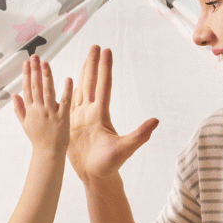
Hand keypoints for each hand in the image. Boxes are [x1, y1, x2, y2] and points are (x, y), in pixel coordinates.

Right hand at [13, 55, 72, 152]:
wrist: (47, 153)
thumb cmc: (37, 138)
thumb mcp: (25, 124)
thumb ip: (19, 108)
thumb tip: (13, 94)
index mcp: (30, 110)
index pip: (27, 88)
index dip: (26, 75)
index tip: (26, 62)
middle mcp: (39, 110)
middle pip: (36, 87)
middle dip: (35, 70)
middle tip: (35, 56)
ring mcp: (51, 113)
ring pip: (48, 91)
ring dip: (46, 76)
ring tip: (46, 63)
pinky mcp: (63, 118)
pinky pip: (65, 102)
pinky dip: (66, 91)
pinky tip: (68, 79)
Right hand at [68, 46, 157, 181]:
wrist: (95, 176)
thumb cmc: (109, 165)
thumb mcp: (125, 148)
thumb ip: (139, 135)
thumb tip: (156, 121)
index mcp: (101, 114)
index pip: (103, 86)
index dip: (104, 68)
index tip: (105, 51)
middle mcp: (92, 112)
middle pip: (92, 82)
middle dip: (93, 64)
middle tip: (95, 46)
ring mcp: (81, 118)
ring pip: (81, 89)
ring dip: (83, 73)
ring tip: (85, 58)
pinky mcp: (72, 125)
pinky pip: (67, 103)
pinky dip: (67, 91)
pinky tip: (66, 82)